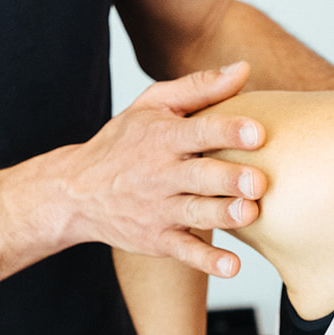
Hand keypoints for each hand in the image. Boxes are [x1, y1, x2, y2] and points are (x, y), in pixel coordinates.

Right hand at [53, 62, 265, 275]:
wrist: (75, 191)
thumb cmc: (124, 143)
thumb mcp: (152, 105)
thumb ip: (199, 88)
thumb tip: (244, 68)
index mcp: (162, 138)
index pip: (198, 131)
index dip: (228, 131)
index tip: (258, 132)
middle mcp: (161, 174)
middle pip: (200, 176)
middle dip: (229, 179)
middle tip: (258, 181)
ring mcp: (159, 210)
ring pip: (196, 214)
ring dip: (222, 215)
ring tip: (249, 214)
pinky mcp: (158, 239)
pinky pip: (185, 252)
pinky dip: (207, 262)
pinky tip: (231, 266)